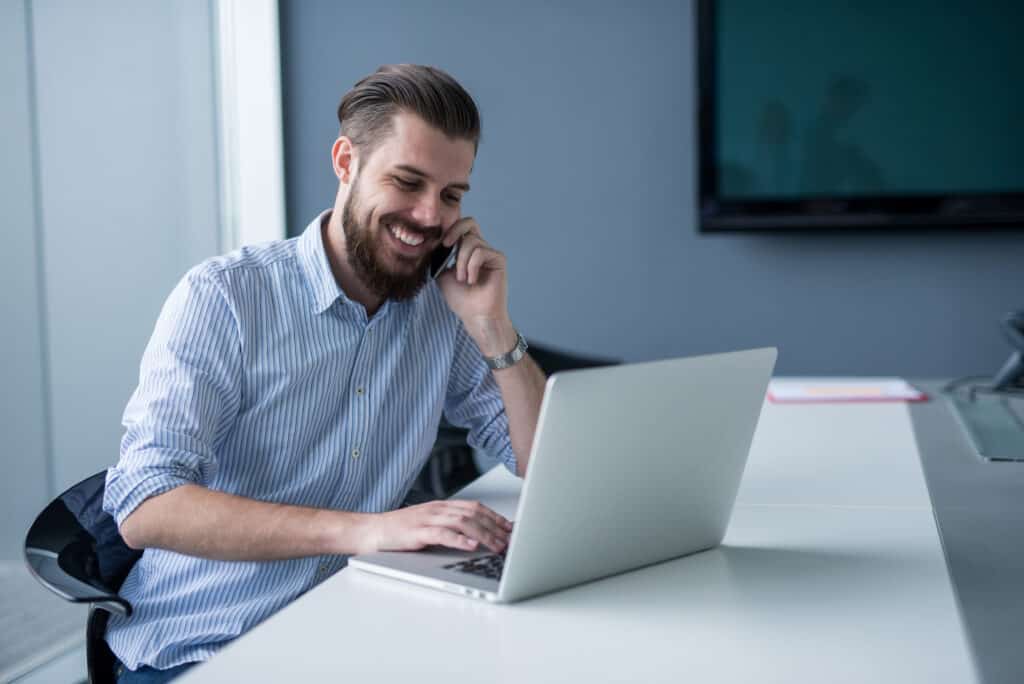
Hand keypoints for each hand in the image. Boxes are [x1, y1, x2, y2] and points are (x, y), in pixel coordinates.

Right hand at [364, 499, 512, 553]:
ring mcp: (428, 519)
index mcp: (442, 506)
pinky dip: (460, 540)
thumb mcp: (429, 524)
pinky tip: (472, 546)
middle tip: (509, 540)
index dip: (495, 516)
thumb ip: (450, 527)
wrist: (372, 530)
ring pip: (463, 522)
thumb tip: (476, 538)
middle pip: (474, 514)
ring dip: (484, 535)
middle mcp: (437, 509)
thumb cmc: (400, 531)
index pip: (475, 507)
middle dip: (495, 527)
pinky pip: (443, 534)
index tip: (510, 528)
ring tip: (497, 545)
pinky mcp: (418, 532)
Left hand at [437, 217, 515, 355]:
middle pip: (469, 223)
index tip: (441, 244)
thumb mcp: (442, 275)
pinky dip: (471, 267)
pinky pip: (480, 252)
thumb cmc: (461, 299)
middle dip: (455, 231)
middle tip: (446, 245)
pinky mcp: (498, 259)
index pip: (461, 227)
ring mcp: (490, 253)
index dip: (450, 229)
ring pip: (471, 241)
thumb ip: (439, 258)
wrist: (475, 316)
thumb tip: (432, 243)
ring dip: (461, 261)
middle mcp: (480, 248)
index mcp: (467, 250)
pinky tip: (472, 281)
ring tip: (462, 279)